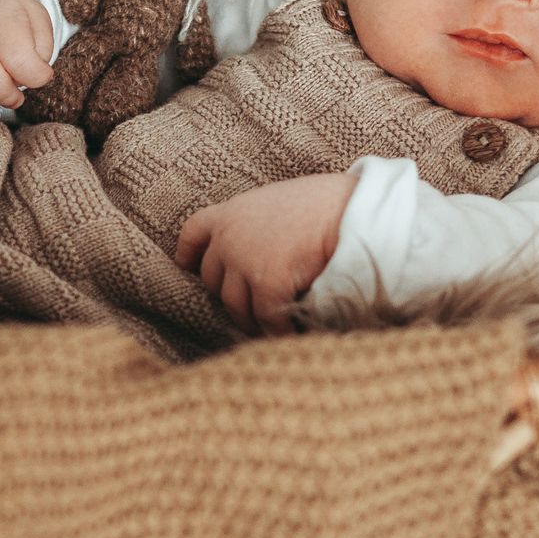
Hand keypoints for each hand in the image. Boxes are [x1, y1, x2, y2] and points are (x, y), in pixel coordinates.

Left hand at [176, 173, 353, 334]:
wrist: (350, 209)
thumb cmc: (323, 203)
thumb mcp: (277, 202)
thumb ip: (257, 224)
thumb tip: (259, 251)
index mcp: (231, 212)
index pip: (193, 232)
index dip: (189, 254)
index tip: (189, 267)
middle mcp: (229, 237)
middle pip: (213, 279)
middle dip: (229, 295)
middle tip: (250, 306)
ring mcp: (245, 261)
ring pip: (234, 306)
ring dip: (249, 320)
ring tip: (265, 329)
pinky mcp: (267, 283)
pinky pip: (264, 317)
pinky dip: (276, 330)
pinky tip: (288, 335)